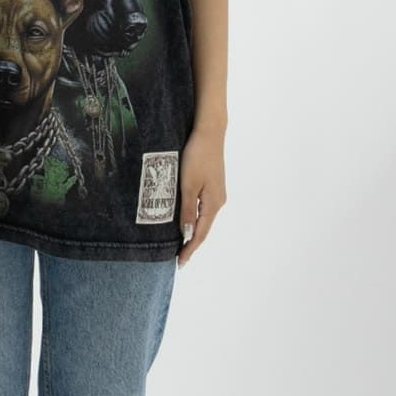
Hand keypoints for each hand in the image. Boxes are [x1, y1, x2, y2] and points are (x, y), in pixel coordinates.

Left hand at [177, 122, 225, 267]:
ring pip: (203, 217)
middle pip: (203, 228)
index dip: (190, 249)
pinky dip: (194, 217)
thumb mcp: (188, 185)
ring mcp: (216, 193)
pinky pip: (203, 207)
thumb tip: (187, 233)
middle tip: (177, 257)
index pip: (200, 234)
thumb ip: (187, 210)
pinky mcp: (213, 184)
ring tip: (179, 242)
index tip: (180, 263)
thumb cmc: (197, 157)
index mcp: (213, 204)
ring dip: (192, 230)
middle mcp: (218, 201)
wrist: (210, 133)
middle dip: (191, 243)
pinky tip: (186, 219)